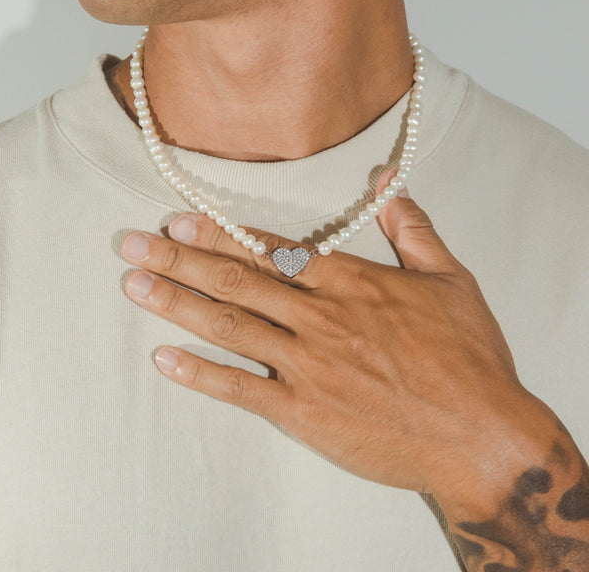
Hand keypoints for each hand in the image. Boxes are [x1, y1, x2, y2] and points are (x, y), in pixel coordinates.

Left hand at [120, 170, 563, 518]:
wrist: (481, 435)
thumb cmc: (469, 357)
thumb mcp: (451, 280)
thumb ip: (412, 228)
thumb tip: (389, 181)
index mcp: (352, 284)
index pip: (272, 249)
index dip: (221, 232)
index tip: (180, 219)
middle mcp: (320, 319)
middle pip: (237, 282)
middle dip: (181, 259)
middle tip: (134, 244)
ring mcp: (308, 367)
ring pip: (230, 328)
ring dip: (178, 305)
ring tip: (136, 286)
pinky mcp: (305, 413)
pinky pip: (242, 390)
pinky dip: (201, 375)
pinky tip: (165, 360)